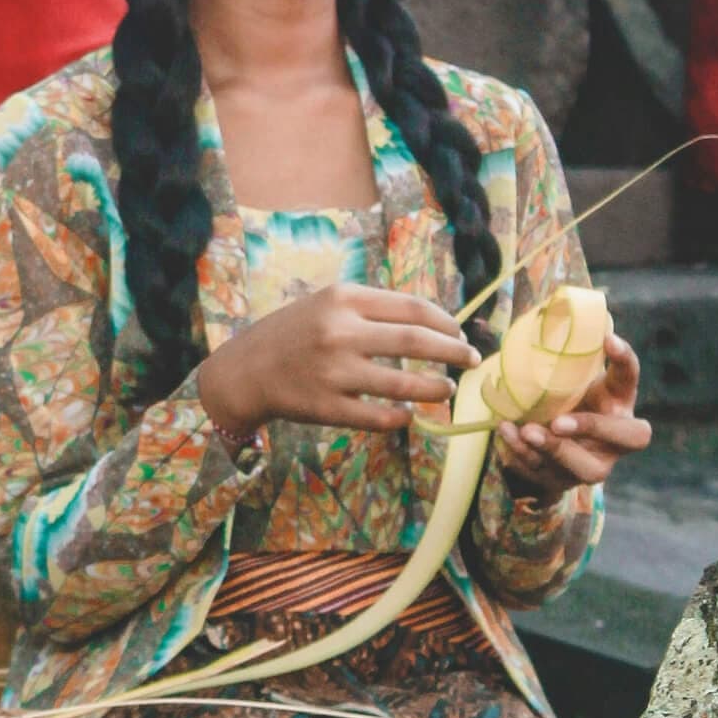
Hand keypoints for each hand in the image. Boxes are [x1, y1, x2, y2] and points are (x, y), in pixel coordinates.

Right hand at [197, 283, 483, 434]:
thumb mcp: (327, 303)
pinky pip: (380, 417)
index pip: (413, 308)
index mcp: (344, 299)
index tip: (460, 334)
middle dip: (454, 353)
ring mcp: (334, 373)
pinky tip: (410, 415)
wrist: (245, 370)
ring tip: (447, 390)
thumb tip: (434, 323)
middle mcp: (340, 333)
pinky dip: (403, 418)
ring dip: (436, 389)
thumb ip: (372, 309)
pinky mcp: (328, 408)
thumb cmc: (293, 334)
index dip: (446, 323)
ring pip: (405, 386)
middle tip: (472, 361)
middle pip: (417, 342)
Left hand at [495, 332, 649, 501]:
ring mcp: (596, 463)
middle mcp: (617, 437)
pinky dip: (523, 453)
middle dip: (594, 428)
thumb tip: (547, 312)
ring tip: (525, 430)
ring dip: (554, 449)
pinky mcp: (567, 481)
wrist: (541, 444)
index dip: (624, 359)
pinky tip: (506, 433)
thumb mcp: (562, 379)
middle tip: (558, 422)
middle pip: (633, 437)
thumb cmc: (559, 400)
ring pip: (589, 468)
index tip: (607, 338)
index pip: (629, 377)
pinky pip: (550, 473)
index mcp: (617, 400)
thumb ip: (561, 358)